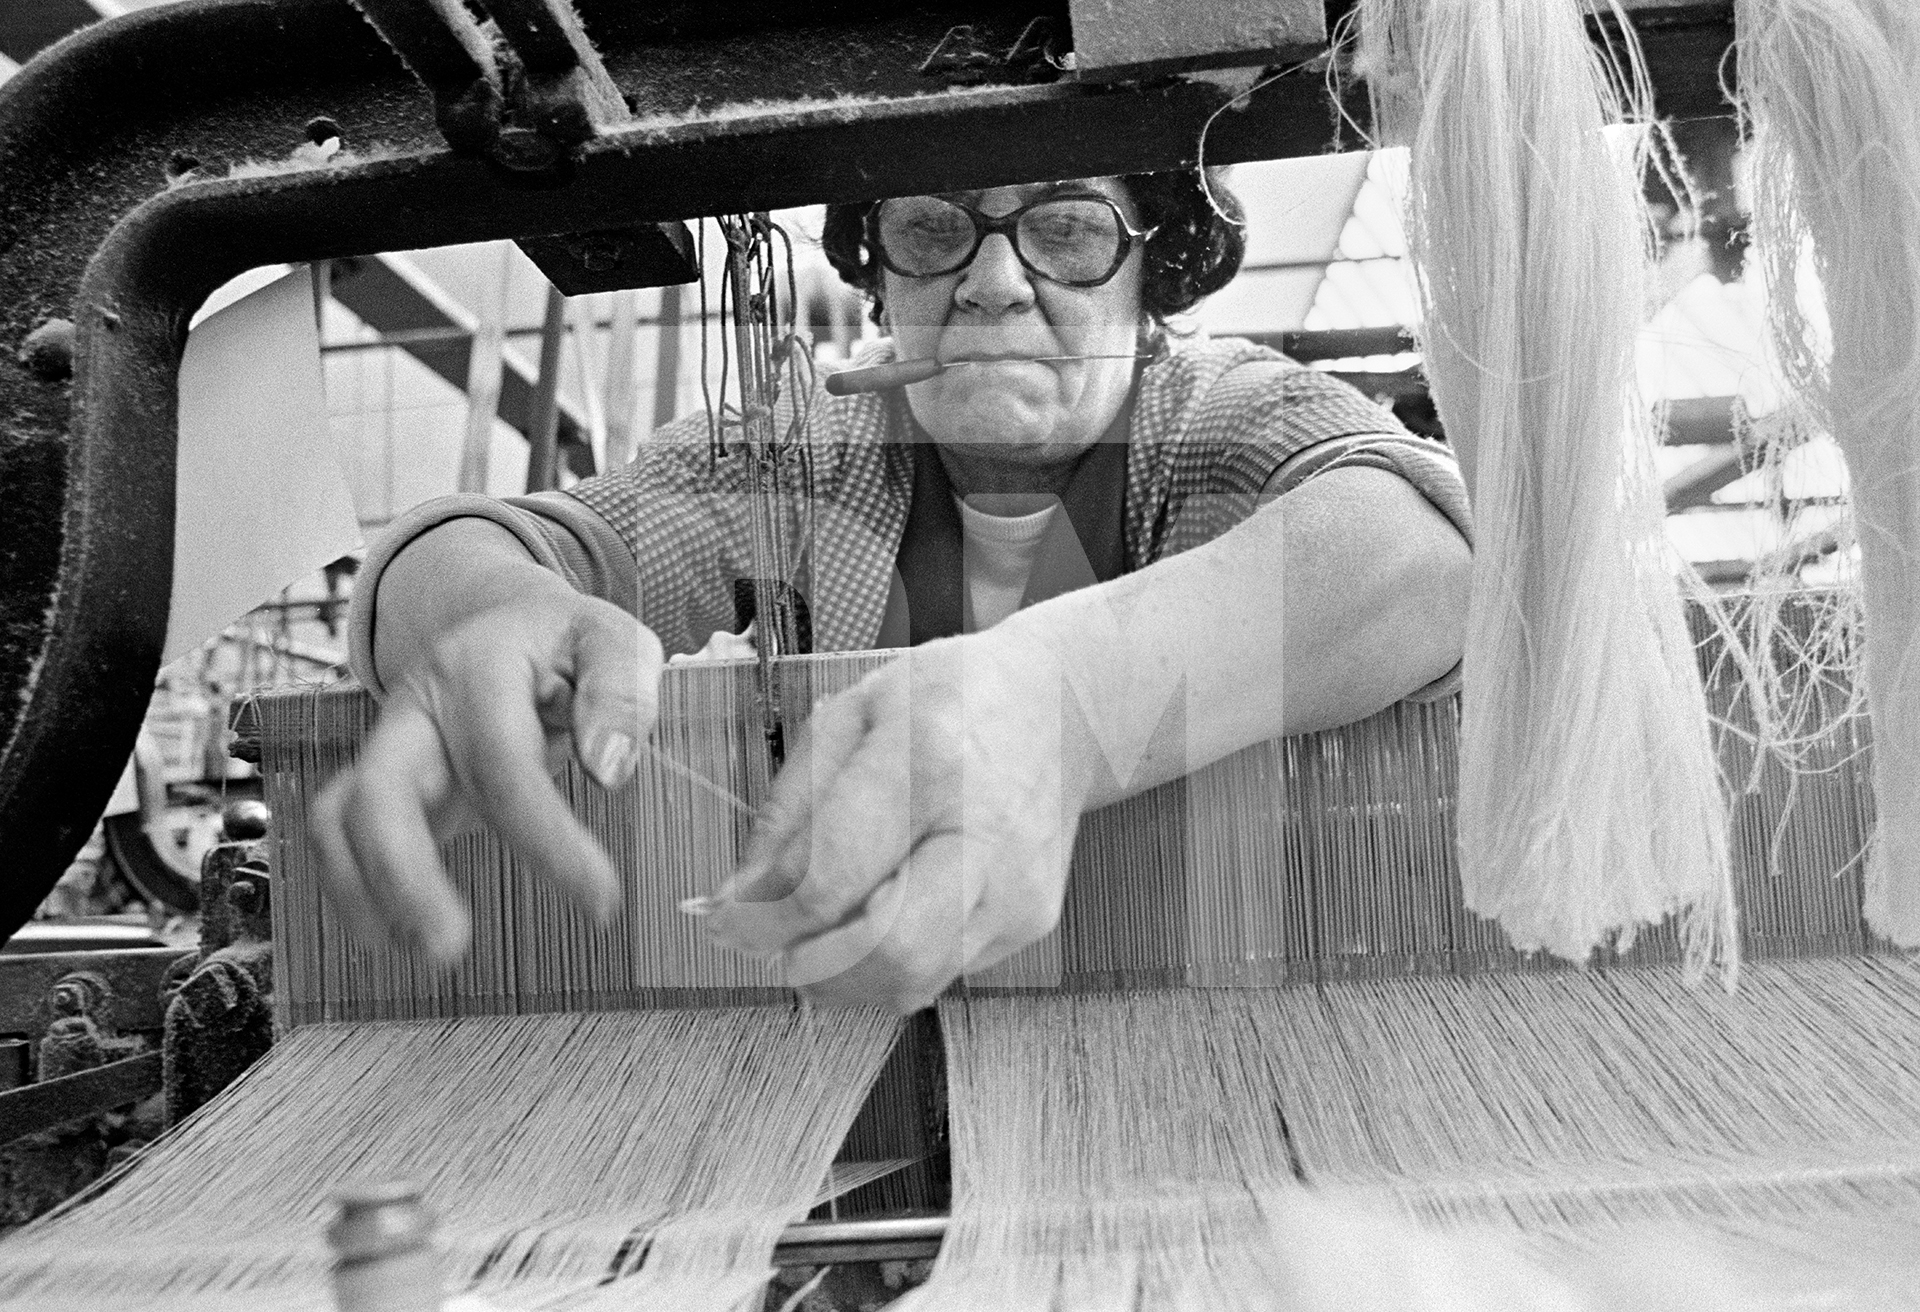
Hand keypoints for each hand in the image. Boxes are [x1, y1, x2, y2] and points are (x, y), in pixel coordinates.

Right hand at [310, 584, 663, 961]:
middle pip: (381, 791)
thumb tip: (610, 770)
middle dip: (404, 875)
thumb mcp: (614, 640)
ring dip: (369, 892)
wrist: (508, 624)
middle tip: (449, 949)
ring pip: (340, 818)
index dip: (547, 839)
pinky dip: (354, 890)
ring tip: (426, 954)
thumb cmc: (568, 642)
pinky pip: (341, 836)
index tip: (602, 900)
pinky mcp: (383, 783)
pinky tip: (397, 939)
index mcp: (479, 668)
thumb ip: (621, 692)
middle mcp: (419, 709)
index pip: (503, 762)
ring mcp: (391, 747)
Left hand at [701, 630, 1086, 1011]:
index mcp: (929, 759)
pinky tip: (878, 917)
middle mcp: (985, 832)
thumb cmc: (949, 699)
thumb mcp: (849, 718)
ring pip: (913, 981)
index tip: (723, 922)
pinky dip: (888, 963)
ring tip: (817, 936)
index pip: (832, 878)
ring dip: (843, 978)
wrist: (1062, 708)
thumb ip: (787, 813)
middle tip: (772, 941)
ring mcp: (1017, 886)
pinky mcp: (1031, 920)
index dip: (763, 919)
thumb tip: (740, 900)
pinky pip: (939, 972)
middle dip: (808, 965)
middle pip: (886, 952)